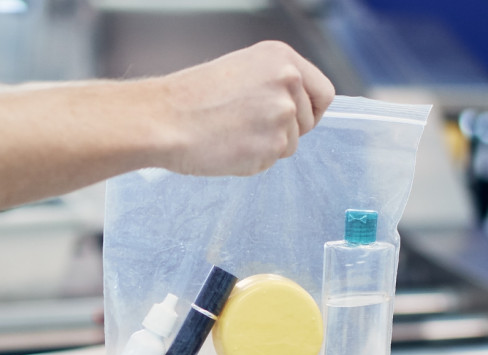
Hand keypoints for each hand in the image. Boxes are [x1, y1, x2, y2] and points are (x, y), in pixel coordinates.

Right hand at [155, 41, 335, 176]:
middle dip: (285, 130)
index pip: (323, 92)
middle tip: (248, 126)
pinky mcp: (272, 146)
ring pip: (289, 145)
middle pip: (308, 122)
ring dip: (265, 147)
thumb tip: (296, 107)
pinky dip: (252, 161)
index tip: (297, 118)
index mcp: (282, 58)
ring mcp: (282, 116)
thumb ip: (274, 84)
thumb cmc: (191, 97)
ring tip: (232, 134)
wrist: (164, 119)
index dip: (311, 109)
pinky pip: (271, 162)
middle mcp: (288, 83)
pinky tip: (228, 147)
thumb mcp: (241, 70)